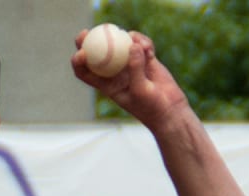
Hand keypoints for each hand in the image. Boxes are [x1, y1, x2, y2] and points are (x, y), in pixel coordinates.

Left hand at [71, 30, 189, 131]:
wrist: (170, 110)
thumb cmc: (150, 107)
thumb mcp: (140, 91)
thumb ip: (135, 69)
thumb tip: (131, 45)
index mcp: (106, 84)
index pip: (85, 72)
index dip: (78, 62)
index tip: (81, 53)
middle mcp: (115, 72)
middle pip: (97, 53)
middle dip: (89, 40)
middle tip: (87, 31)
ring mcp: (130, 64)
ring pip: (121, 44)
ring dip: (126, 38)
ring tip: (137, 42)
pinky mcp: (146, 59)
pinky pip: (141, 44)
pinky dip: (144, 42)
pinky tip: (149, 48)